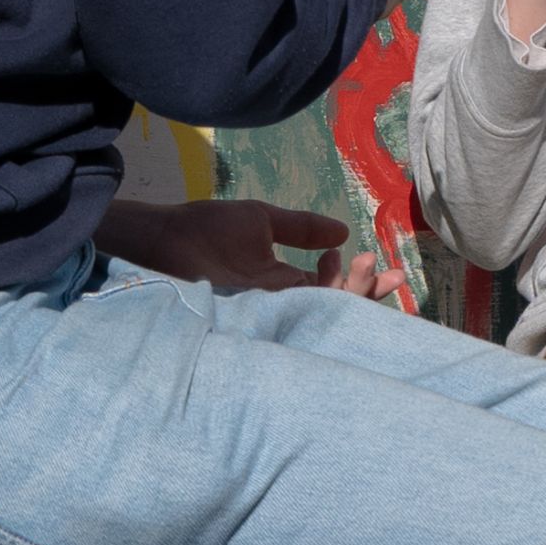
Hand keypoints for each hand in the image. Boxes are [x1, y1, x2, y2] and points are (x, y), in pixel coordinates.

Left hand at [101, 198, 388, 295]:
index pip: (334, 291)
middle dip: (366, 291)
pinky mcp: (255, 322)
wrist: (164, 241)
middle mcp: (283, 305)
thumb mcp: (262, 221)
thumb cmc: (207, 231)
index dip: (363, 281)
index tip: (376, 261)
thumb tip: (343, 233)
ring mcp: (270, 315)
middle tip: (382, 268)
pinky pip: (297, 323)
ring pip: (323, 317)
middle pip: (337, 309)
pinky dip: (320, 308)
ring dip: (349, 295)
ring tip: (358, 267)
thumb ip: (301, 227)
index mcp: (286, 284)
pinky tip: (332, 285)